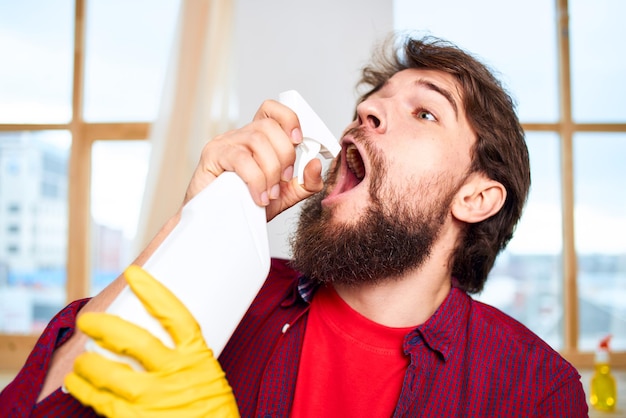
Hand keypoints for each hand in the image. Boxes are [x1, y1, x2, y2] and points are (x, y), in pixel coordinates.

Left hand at [64, 265, 239, 417]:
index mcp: (198, 358)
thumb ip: (185, 359)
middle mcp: (176, 375)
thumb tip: (150, 340)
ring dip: (88, 364)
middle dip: (105, 326)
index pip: (176, 315)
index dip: (153, 291)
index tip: (134, 274)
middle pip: (135, 340)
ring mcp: (155, 401)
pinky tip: (78, 385)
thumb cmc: (213, 412)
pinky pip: (102, 403)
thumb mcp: (209, 378)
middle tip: (88, 321)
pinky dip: (86, 391)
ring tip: (80, 360)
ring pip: (111, 374)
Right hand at [185, 99, 324, 220]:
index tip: (299, 141)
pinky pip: (240, 159)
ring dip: (270, 170)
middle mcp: (241, 136)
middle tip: (283, 180)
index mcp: (258, 139)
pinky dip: (256, 179)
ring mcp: (225, 143)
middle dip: (284, 155)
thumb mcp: (284, 195)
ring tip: (270, 193)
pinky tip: (259, 196)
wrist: (216, 224)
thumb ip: (304, 182)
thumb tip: (316, 163)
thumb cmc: (245, 205)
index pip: (272, 111)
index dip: (289, 119)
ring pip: (257, 141)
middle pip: (269, 127)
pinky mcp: (212, 155)